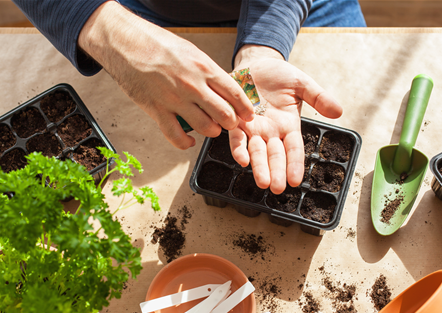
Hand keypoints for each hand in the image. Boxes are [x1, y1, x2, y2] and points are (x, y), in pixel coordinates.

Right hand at [78, 2, 253, 148]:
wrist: (126, 44)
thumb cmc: (158, 44)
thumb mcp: (191, 52)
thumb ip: (208, 72)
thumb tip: (223, 89)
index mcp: (204, 68)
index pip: (234, 93)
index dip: (245, 108)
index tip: (248, 115)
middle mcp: (192, 86)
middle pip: (224, 114)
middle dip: (231, 123)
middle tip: (230, 123)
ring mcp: (175, 100)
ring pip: (205, 127)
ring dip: (212, 131)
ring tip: (211, 128)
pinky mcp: (157, 111)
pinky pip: (176, 137)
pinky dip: (185, 143)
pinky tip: (189, 141)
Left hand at [230, 51, 341, 194]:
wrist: (256, 63)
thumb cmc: (280, 75)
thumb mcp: (302, 84)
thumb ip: (319, 97)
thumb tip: (339, 111)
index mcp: (288, 125)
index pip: (293, 149)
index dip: (294, 164)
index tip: (295, 180)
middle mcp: (271, 131)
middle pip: (274, 155)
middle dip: (276, 172)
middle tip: (276, 188)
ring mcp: (253, 128)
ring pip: (256, 151)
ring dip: (258, 167)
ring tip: (262, 181)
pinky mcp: (236, 120)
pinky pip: (237, 137)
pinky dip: (238, 148)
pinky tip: (241, 159)